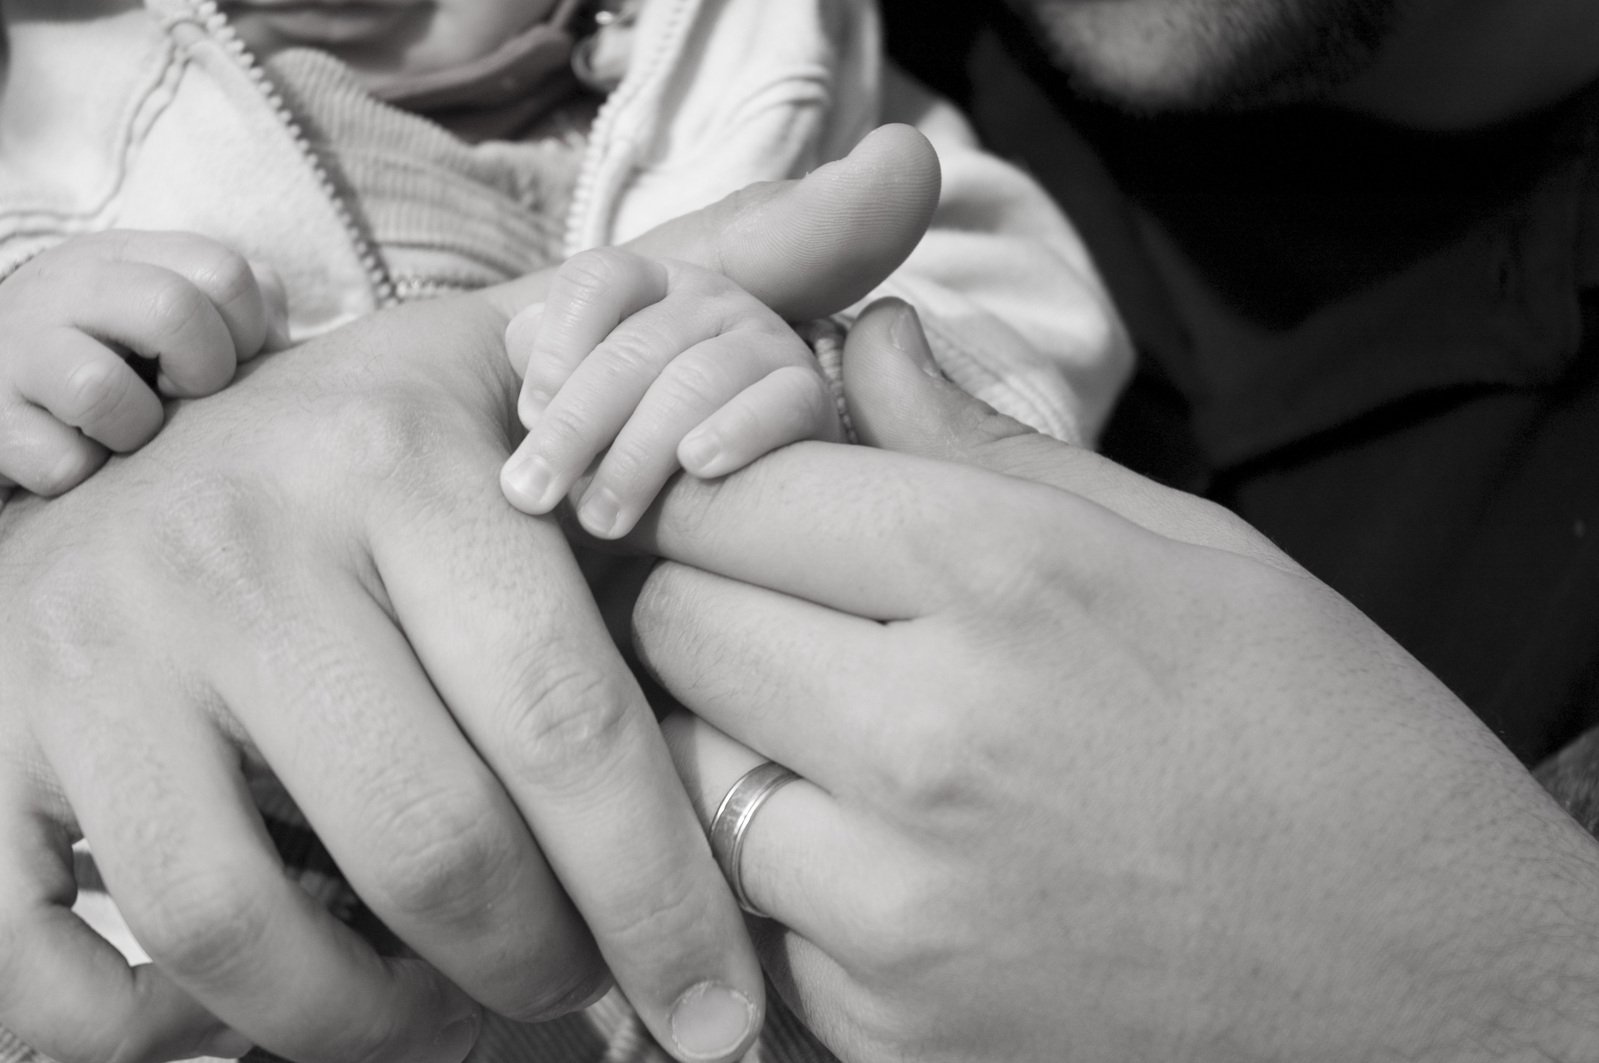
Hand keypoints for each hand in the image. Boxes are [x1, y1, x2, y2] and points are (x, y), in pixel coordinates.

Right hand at [0, 129, 939, 1062]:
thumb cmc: (369, 446)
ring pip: (252, 934)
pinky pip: (71, 978)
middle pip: (434, 845)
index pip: (570, 717)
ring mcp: (95, 659)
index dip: (663, 893)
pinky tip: (274, 1009)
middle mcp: (241, 551)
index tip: (723, 1017)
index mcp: (402, 468)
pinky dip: (172, 1038)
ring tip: (455, 1014)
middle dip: (541, 968)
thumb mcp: (530, 351)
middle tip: (590, 1002)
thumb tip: (913, 172)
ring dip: (376, 1023)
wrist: (113, 469)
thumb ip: (724, 280)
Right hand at [0, 229, 288, 494]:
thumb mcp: (165, 314)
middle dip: (202, 372)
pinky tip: (74, 458)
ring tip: (122, 433)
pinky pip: (59, 463)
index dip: (247, 332)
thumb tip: (281, 348)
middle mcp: (67, 289)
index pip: (227, 272)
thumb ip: (239, 315)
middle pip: (173, 310)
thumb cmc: (109, 356)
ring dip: (134, 429)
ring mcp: (17, 349)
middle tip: (179, 395)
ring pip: (101, 389)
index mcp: (128, 257)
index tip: (225, 361)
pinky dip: (79, 474)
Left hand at [501, 251, 841, 538]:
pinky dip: (736, 430)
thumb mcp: (593, 410)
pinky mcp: (809, 392)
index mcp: (650, 286)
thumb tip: (517, 343)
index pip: (597, 279)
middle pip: (633, 347)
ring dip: (638, 453)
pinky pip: (776, 402)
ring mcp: (765, 340)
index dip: (556, 343)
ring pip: (694, 379)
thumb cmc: (651, 447)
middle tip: (531, 495)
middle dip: (575, 427)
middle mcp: (709, 298)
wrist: (758, 488)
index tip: (525, 417)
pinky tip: (698, 466)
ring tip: (602, 519)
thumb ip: (554, 378)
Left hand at [632, 300, 1598, 1060]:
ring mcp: (898, 910)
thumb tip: (861, 341)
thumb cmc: (1330, 750)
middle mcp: (929, 741)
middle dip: (706, 593)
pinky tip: (887, 855)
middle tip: (784, 605)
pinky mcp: (890, 1036)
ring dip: (729, 739)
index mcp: (1009, 580)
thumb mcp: (1189, 551)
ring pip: (684, 774)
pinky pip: (750, 915)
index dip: (717, 476)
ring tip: (836, 736)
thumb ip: (988, 444)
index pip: (730, 486)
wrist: (1439, 999)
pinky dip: (785, 874)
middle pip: (674, 620)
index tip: (741, 489)